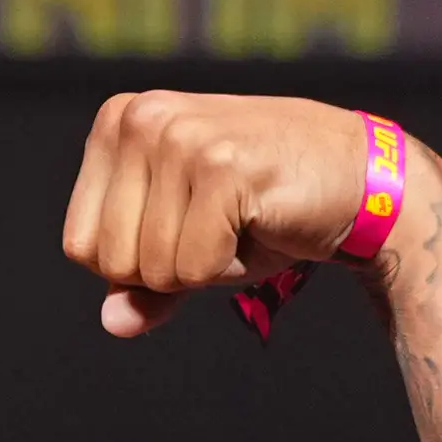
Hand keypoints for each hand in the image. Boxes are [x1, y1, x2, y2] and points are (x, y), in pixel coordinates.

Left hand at [60, 91, 378, 337]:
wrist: (361, 181)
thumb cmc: (266, 209)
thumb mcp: (188, 244)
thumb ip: (142, 283)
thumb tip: (113, 323)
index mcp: (119, 123)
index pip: (80, 245)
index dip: (136, 265)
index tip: (187, 225)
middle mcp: (141, 118)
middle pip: (110, 262)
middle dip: (169, 269)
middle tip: (221, 224)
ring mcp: (180, 137)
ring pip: (153, 269)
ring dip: (204, 267)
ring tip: (242, 219)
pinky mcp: (222, 165)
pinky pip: (195, 268)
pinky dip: (230, 267)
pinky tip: (261, 221)